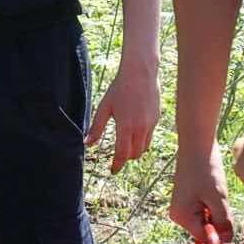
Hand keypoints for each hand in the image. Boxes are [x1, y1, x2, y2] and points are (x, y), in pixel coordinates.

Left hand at [86, 58, 159, 174]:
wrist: (141, 72)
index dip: (117, 165)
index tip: (113, 171)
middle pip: (135, 154)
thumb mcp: (105, 107)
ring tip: (126, 145)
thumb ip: (96, 127)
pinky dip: (142, 139)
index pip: (122, 153)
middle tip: (118, 157)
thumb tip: (87, 143)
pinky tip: (135, 131)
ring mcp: (151, 123)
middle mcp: (140, 127)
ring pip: (144, 147)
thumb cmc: (120, 87)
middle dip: (126, 158)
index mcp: (125, 125)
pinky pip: (150, 136)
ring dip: (135, 150)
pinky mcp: (156, 118)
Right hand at [169, 143, 235, 241]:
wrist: (198, 145)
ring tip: (216, 192)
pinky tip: (213, 189)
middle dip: (218, 219)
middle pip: (205, 230)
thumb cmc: (205, 169)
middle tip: (221, 200)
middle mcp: (178, 215)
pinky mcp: (188, 200)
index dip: (220, 233)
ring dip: (217, 210)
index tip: (229, 220)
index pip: (205, 238)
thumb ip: (222, 223)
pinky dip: (213, 204)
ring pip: (207, 219)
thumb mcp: (218, 199)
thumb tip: (227, 239)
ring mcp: (182, 207)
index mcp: (182, 217)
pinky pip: (205, 210)